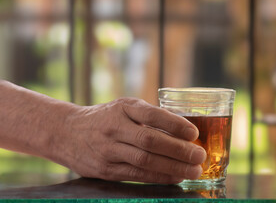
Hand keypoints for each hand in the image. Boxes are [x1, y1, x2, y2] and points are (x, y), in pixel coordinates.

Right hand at [57, 98, 206, 183]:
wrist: (66, 132)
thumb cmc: (104, 118)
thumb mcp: (123, 107)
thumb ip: (148, 116)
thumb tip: (183, 129)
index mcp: (123, 108)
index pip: (153, 115)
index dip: (176, 124)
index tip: (194, 133)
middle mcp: (115, 128)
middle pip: (151, 141)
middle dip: (179, 150)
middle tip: (200, 156)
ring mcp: (109, 150)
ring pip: (145, 161)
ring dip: (173, 167)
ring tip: (193, 171)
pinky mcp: (106, 170)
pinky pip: (136, 175)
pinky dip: (158, 177)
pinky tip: (175, 178)